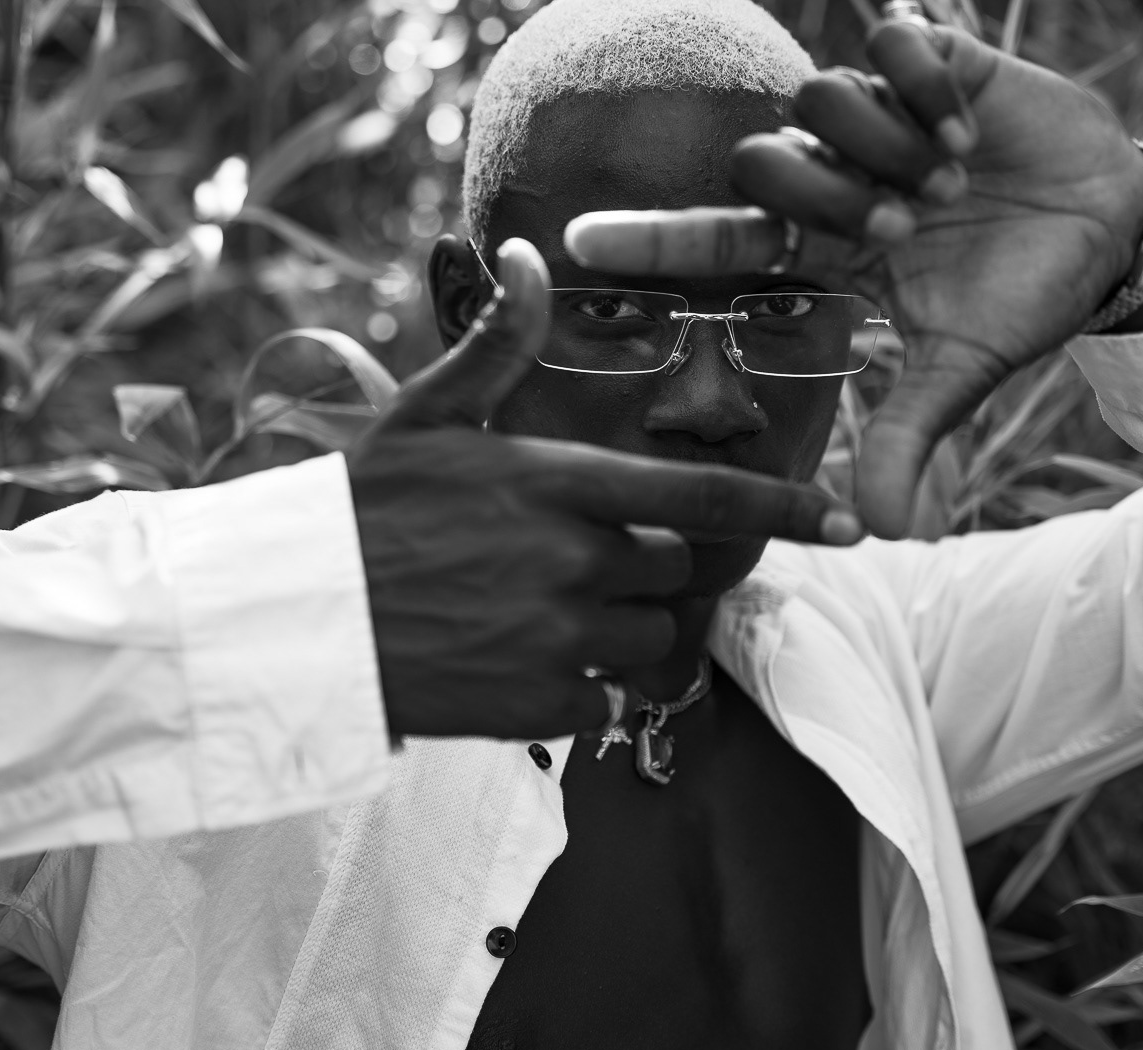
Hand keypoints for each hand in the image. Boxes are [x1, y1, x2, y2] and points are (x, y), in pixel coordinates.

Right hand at [348, 238, 861, 740]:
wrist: (294, 618)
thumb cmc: (359, 507)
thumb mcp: (426, 413)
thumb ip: (498, 341)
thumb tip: (524, 250)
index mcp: (559, 483)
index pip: (703, 499)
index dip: (786, 510)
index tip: (849, 525)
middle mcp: (574, 560)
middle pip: (669, 570)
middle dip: (634, 564)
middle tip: (553, 560)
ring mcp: (558, 639)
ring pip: (641, 638)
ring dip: (606, 628)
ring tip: (522, 612)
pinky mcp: (535, 706)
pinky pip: (598, 700)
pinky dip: (572, 689)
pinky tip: (507, 661)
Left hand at [564, 20, 1142, 538]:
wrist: (1112, 230)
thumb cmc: (1022, 298)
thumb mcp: (959, 372)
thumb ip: (907, 438)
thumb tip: (878, 531)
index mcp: (829, 246)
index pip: (719, 240)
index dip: (649, 242)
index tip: (573, 245)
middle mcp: (837, 176)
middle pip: (760, 160)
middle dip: (828, 196)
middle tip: (910, 224)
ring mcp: (880, 116)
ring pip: (819, 97)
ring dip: (884, 146)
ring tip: (952, 175)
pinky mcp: (934, 60)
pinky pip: (892, 40)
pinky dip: (926, 85)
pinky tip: (968, 123)